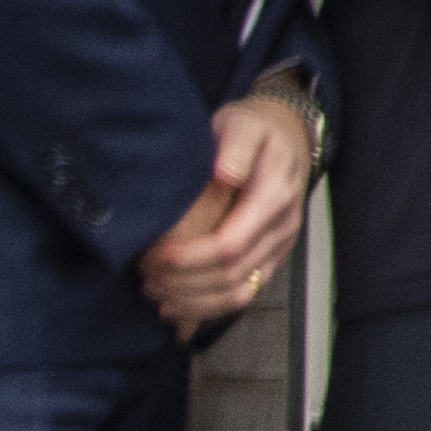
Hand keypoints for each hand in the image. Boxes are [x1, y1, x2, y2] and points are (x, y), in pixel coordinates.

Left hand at [137, 94, 312, 328]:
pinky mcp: (272, 259)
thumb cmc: (256, 130)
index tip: (152, 254)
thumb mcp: (243, 124)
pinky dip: (208, 307)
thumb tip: (224, 173)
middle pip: (230, 275)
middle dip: (182, 282)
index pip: (229, 245)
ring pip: (239, 293)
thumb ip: (235, 146)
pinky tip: (176, 306)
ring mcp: (279, 247)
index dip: (187, 258)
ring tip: (156, 293)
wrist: (287, 136)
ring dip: (193, 301)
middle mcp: (282, 228)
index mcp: (274, 198)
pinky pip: (245, 294)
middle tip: (143, 274)